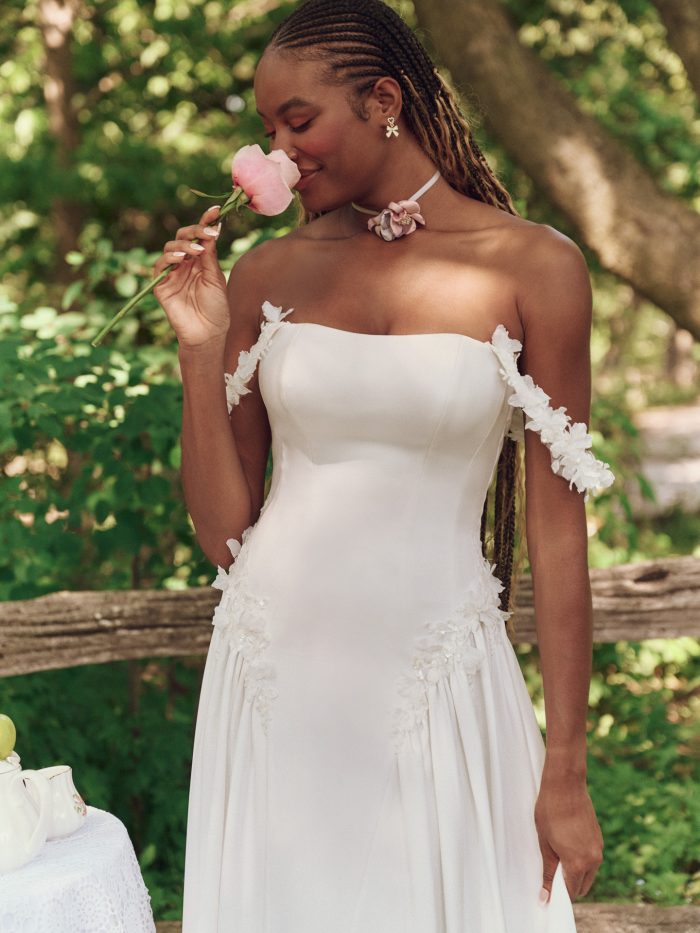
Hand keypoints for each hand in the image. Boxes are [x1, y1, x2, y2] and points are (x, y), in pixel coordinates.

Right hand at [153, 204, 229, 350]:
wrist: (208, 333)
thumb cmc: (216, 308)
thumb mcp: (215, 277)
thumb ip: (209, 255)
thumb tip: (211, 229)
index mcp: (200, 260)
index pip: (200, 236)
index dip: (206, 221)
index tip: (216, 210)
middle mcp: (185, 264)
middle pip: (183, 237)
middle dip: (194, 230)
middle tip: (207, 232)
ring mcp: (172, 273)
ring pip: (171, 247)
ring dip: (184, 245)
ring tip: (196, 251)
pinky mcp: (162, 285)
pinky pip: (160, 265)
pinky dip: (169, 258)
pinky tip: (182, 259)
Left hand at [534, 774, 603, 903]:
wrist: (565, 784)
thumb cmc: (550, 811)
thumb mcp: (545, 843)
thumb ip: (548, 872)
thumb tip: (545, 896)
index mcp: (578, 864)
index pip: (572, 893)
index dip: (560, 894)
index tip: (549, 889)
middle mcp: (593, 859)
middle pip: (583, 886)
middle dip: (569, 884)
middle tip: (551, 870)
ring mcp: (598, 848)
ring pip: (589, 872)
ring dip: (576, 871)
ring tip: (557, 852)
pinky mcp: (599, 838)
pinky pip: (592, 857)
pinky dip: (582, 858)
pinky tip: (566, 842)